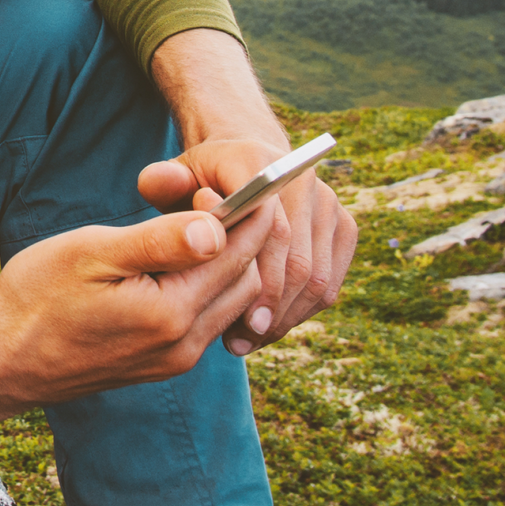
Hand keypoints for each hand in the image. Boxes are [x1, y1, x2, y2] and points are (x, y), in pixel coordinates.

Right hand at [0, 197, 279, 404]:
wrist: (5, 360)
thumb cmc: (38, 297)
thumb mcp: (91, 254)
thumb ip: (158, 242)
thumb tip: (216, 227)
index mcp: (171, 313)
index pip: (237, 253)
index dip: (244, 211)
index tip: (227, 176)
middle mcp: (185, 343)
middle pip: (246, 279)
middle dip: (243, 235)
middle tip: (208, 195)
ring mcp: (176, 359)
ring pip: (232, 301)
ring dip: (229, 260)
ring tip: (196, 222)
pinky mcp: (165, 364)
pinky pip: (210, 319)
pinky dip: (210, 285)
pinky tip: (180, 261)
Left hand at [138, 138, 357, 353]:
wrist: (241, 161)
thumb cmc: (198, 181)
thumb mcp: (171, 179)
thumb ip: (162, 184)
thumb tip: (187, 194)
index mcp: (262, 164)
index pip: (273, 230)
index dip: (261, 281)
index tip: (241, 321)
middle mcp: (304, 181)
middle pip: (300, 261)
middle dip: (272, 310)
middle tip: (239, 344)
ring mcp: (328, 204)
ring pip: (319, 279)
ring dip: (285, 318)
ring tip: (247, 341)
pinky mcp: (342, 227)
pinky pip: (329, 283)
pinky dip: (300, 311)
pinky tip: (267, 328)